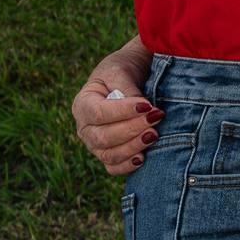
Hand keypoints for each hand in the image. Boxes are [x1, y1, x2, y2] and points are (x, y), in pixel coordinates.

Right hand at [72, 37, 158, 176]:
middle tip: (156, 117)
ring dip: (133, 147)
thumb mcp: (121, 71)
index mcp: (82, 103)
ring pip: (109, 155)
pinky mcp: (108, 155)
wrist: (129, 77)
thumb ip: (127, 88)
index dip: (122, 112)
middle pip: (103, 137)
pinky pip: (113, 168)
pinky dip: (127, 166)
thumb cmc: (122, 71)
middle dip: (132, 129)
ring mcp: (94, 144)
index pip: (98, 113)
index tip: (147, 105)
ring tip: (155, 134)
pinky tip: (143, 158)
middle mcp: (84, 127)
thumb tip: (142, 107)